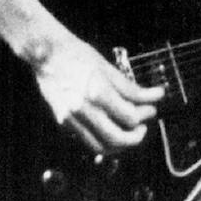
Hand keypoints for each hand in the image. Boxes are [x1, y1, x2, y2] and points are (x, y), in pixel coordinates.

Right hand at [32, 32, 164, 154]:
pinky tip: (109, 130)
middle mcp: (85, 109)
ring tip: (128, 133)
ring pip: (102, 147)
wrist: (47, 54)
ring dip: (120, 145)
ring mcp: (73, 118)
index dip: (145, 114)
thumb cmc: (76, 55)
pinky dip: (103, 141)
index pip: (130, 116)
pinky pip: (88, 141)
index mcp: (98, 92)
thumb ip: (131, 88)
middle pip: (118, 138)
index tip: (151, 109)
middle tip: (142, 128)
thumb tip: (153, 96)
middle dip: (136, 137)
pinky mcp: (64, 122)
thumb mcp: (108, 68)